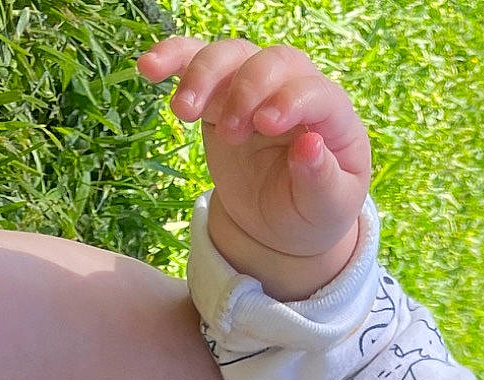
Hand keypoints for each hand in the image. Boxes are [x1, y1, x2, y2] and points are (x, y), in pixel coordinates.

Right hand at [138, 36, 371, 295]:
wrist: (278, 221)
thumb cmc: (311, 211)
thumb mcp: (326, 208)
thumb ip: (322, 180)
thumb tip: (310, 146)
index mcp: (334, 117)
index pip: (315, 91)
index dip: (290, 100)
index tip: (264, 126)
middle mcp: (297, 89)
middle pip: (273, 61)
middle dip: (247, 89)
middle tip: (231, 134)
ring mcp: (257, 87)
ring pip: (232, 54)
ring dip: (204, 74)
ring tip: (182, 112)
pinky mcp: (220, 94)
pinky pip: (196, 61)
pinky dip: (172, 58)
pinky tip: (149, 68)